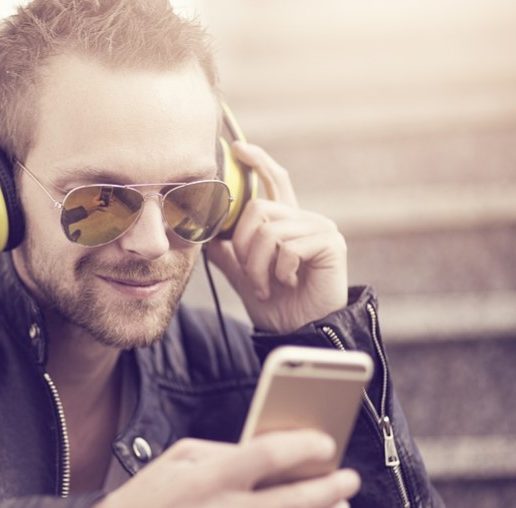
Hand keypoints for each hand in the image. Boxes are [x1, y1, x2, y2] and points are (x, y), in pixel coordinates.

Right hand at [73, 431, 359, 507]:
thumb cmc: (145, 499)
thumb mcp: (179, 458)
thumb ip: (226, 453)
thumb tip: (272, 455)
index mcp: (209, 480)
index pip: (273, 457)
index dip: (308, 447)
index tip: (325, 444)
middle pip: (298, 502)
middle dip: (333, 488)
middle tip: (347, 479)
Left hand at [205, 142, 347, 332]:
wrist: (298, 331)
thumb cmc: (276, 305)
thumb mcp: (244, 276)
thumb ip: (228, 253)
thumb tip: (205, 234)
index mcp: (287, 223)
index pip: (275, 181)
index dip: (258, 161)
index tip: (238, 147)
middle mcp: (305, 220)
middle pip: (258, 209)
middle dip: (243, 246)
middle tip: (250, 275)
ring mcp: (320, 229)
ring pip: (269, 231)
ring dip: (258, 266)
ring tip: (267, 286)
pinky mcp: (331, 243)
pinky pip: (288, 247)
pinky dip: (279, 271)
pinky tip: (290, 283)